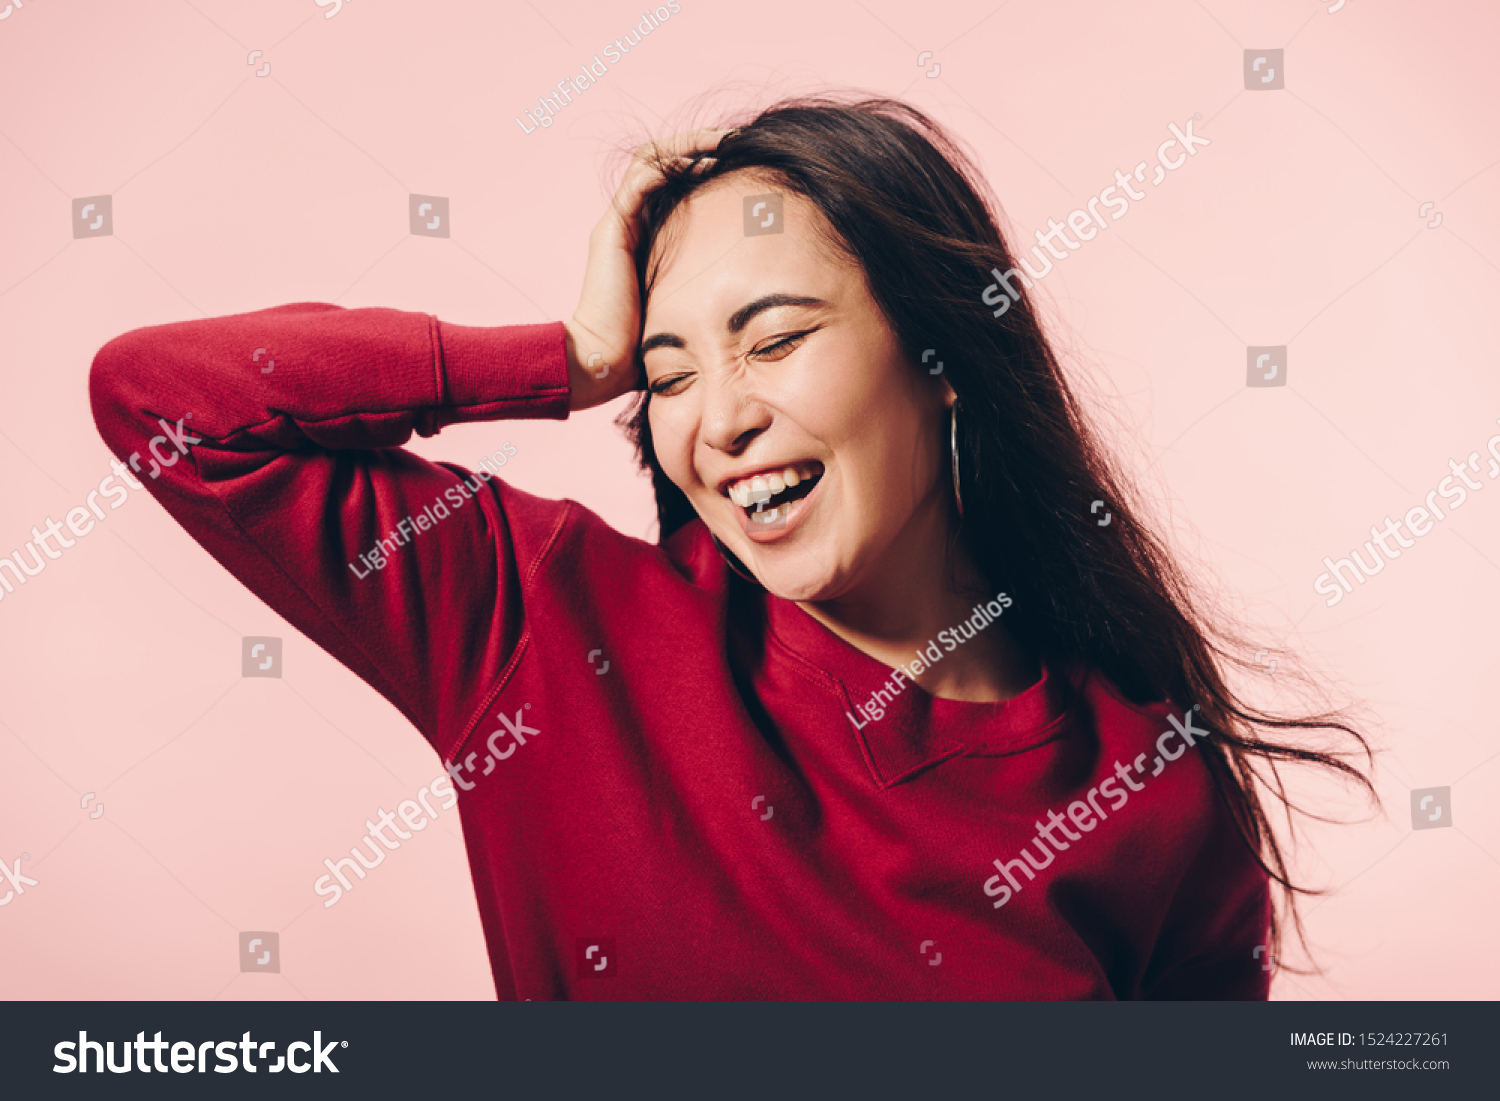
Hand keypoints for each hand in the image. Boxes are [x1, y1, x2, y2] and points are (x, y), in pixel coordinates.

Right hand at [566, 127, 735, 410]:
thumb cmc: (644, 348)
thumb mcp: (689, 307)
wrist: (603, 362)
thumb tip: (758, 299)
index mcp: (647, 235)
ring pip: (652, 160)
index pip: (675, 181)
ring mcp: (619, 222)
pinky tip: (703, 161)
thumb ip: (710, 292)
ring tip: (726, 141)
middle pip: (664, 161)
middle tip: (739, 140)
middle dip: (701, 144)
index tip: (745, 162)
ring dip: (689, 144)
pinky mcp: (612, 228)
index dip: (706, 164)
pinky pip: (641, 179)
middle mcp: (630, 221)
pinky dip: (671, 163)